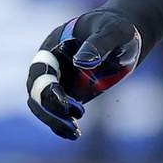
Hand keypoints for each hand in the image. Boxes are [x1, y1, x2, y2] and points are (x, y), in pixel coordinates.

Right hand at [26, 9, 142, 138]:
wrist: (124, 36)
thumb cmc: (117, 28)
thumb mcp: (113, 31)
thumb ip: (98, 43)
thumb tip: (81, 62)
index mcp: (53, 48)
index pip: (42, 73)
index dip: (49, 91)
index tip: (68, 105)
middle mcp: (50, 66)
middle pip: (37, 94)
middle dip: (51, 111)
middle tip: (73, 123)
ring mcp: (57, 81)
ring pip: (44, 107)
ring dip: (55, 121)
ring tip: (75, 132)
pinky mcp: (67, 93)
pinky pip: (57, 112)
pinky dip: (62, 124)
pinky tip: (75, 134)